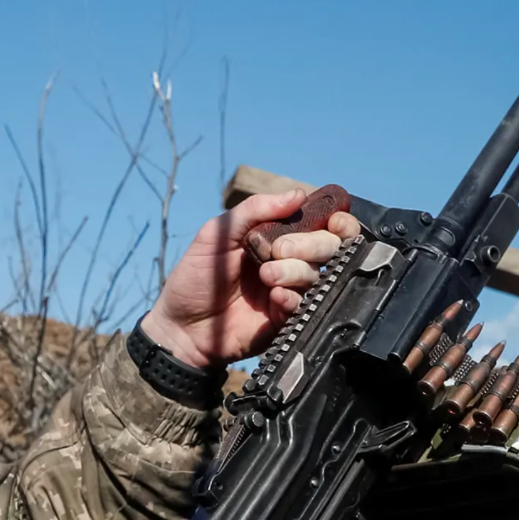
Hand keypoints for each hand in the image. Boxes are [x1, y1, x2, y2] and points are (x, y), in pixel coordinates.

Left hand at [142, 190, 361, 368]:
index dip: (337, 221)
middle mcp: (288, 262)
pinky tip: (274, 297)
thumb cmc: (196, 276)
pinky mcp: (286, 320)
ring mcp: (288, 291)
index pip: (320, 224)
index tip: (333, 221)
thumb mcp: (217, 234)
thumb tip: (298, 194)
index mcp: (277, 237)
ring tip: (266, 276)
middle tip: (280, 249)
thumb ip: (254, 210)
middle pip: (328, 248)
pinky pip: (305, 306)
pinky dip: (293, 297)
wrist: (181, 326)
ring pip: (317, 275)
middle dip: (312, 244)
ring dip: (295, 271)